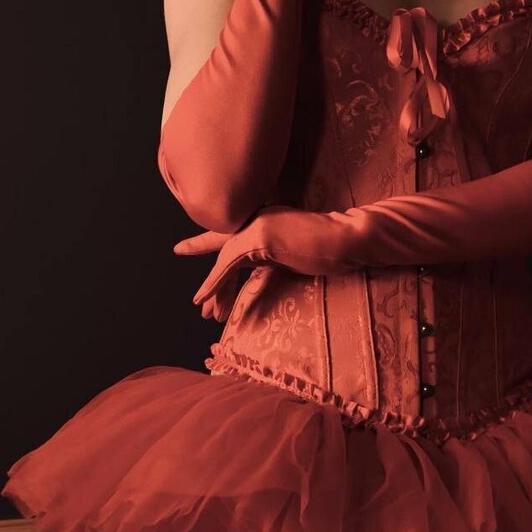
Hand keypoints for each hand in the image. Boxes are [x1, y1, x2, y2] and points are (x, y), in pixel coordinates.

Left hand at [182, 205, 361, 321]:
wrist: (346, 238)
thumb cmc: (327, 247)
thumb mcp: (291, 254)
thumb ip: (271, 258)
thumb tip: (258, 270)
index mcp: (264, 220)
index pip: (231, 239)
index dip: (206, 246)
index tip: (184, 250)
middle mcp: (256, 218)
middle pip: (225, 253)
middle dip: (214, 283)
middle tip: (202, 307)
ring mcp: (257, 225)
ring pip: (224, 260)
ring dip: (214, 289)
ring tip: (206, 312)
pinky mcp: (260, 238)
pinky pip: (228, 264)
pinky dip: (214, 283)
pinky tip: (203, 298)